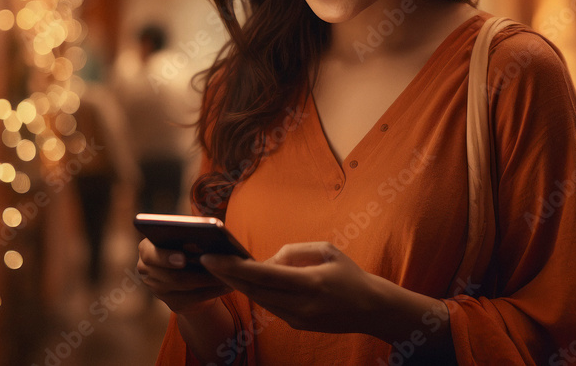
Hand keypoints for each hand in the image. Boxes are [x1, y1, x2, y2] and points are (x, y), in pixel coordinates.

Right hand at [136, 238, 230, 314]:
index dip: (166, 257)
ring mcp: (158, 290)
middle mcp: (146, 271)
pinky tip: (228, 285)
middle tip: (216, 268)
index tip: (183, 259)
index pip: (149, 254)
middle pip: (171, 276)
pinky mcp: (173, 304)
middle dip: (197, 273)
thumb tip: (206, 231)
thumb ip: (189, 234)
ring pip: (186, 288)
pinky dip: (213, 291)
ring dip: (209, 281)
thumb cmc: (188, 248)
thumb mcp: (186, 238)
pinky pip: (195, 299)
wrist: (188, 275)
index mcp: (146, 249)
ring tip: (227, 275)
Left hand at [199, 241, 391, 335]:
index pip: (263, 275)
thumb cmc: (350, 274)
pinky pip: (271, 306)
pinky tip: (243, 281)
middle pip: (254, 291)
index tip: (212, 257)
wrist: (371, 309)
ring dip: (239, 285)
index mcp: (310, 283)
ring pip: (259, 301)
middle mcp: (301, 305)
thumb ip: (294, 251)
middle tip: (205, 261)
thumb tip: (267, 261)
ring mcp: (298, 319)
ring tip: (219, 269)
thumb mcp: (327, 250)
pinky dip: (256, 293)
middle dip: (227, 276)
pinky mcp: (297, 325)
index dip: (234, 267)